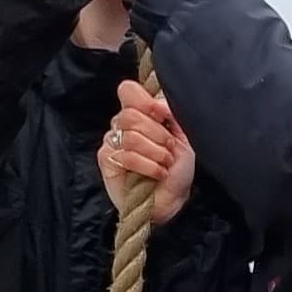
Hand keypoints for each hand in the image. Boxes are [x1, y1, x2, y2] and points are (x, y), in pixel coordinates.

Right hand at [101, 80, 198, 224]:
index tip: (163, 115)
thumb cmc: (178, 169)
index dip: (145, 101)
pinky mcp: (107, 160)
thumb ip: (172, 114)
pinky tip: (157, 174)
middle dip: (157, 134)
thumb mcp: (184, 137)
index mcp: (141, 113)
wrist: (173, 200)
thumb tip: (158, 103)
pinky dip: (148, 166)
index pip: (128, 91)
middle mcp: (123, 124)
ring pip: (131, 136)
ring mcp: (112, 141)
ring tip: (165, 163)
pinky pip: (126, 155)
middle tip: (169, 148)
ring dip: (156, 152)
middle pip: (130, 114)